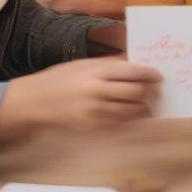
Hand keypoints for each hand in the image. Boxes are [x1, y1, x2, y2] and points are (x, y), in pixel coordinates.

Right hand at [0, 59, 161, 142]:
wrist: (33, 102)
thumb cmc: (59, 79)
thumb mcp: (83, 64)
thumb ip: (109, 65)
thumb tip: (135, 64)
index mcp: (96, 71)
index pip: (133, 72)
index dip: (150, 74)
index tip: (158, 76)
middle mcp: (97, 91)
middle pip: (136, 92)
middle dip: (150, 92)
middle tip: (155, 91)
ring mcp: (94, 112)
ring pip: (131, 111)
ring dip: (144, 108)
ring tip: (148, 105)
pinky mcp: (91, 127)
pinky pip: (118, 124)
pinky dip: (129, 120)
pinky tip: (133, 116)